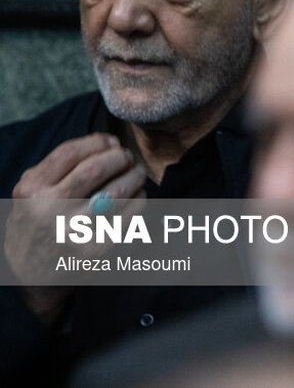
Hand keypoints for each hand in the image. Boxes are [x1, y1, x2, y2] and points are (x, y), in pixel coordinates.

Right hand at [4, 134, 146, 323]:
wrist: (31, 275)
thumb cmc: (37, 222)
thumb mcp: (31, 193)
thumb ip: (60, 166)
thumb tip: (109, 142)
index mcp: (31, 191)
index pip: (71, 153)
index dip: (98, 142)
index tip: (112, 142)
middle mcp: (50, 210)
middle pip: (97, 168)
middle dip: (120, 157)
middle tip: (128, 158)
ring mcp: (74, 232)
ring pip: (118, 191)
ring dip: (135, 177)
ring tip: (137, 174)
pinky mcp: (96, 250)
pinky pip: (129, 216)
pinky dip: (139, 200)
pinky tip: (138, 196)